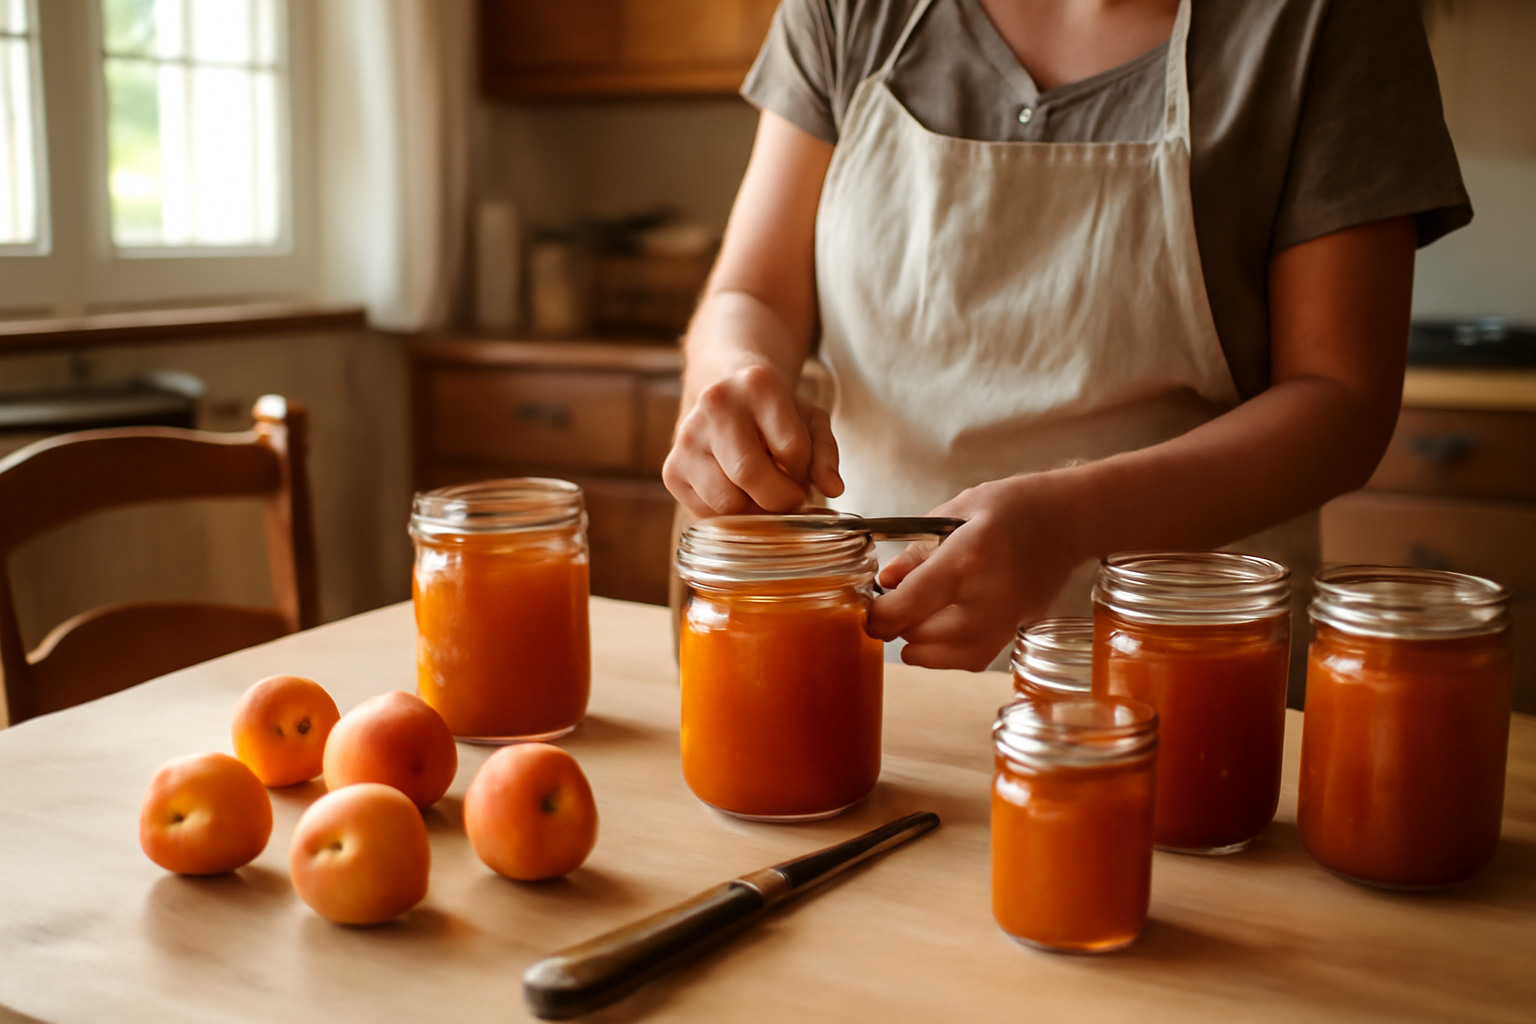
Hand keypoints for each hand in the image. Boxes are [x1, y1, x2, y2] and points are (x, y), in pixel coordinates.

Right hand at [663, 364, 842, 517]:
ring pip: (726, 502)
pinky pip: (706, 513)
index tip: (801, 472)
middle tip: (789, 497)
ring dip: (755, 510)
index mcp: (758, 384)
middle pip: (751, 476)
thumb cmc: (773, 411)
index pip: (792, 450)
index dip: (804, 473)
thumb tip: (833, 489)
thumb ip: (825, 453)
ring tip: (763, 493)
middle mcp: (715, 405)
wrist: (725, 392)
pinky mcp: (672, 470)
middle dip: (781, 500)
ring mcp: (687, 438)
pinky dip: (730, 515)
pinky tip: (739, 494)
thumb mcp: (809, 419)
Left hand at [866, 473, 1085, 670]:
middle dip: (897, 625)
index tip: (869, 608)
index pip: (909, 605)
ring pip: (945, 656)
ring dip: (919, 644)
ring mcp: (1007, 618)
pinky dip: (948, 654)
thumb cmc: (1014, 506)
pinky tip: (941, 632)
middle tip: (891, 605)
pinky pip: (973, 658)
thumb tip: (886, 581)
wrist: (1071, 519)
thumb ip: (917, 550)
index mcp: (968, 557)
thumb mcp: (957, 510)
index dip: (878, 616)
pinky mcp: (1017, 629)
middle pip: (922, 635)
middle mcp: (988, 595)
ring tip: (914, 619)